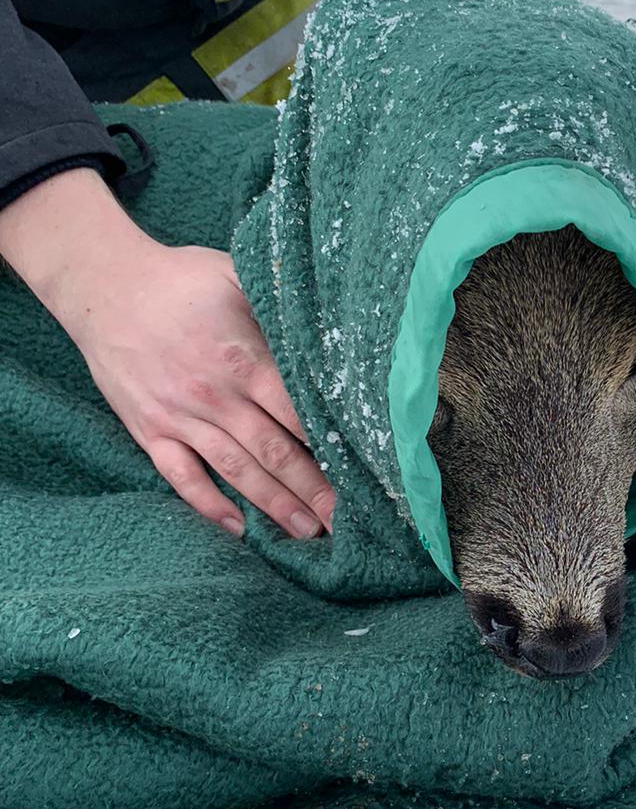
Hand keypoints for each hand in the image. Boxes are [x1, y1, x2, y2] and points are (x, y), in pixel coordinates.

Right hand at [0, 168, 334, 538]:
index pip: (297, 413)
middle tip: (345, 520)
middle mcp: (214, 396)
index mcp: (242, 360)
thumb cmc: (179, 279)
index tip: (359, 469)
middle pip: (273, 451)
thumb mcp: (237, 277)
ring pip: (235, 471)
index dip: (330, 444)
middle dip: (312, 489)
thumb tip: (329, 326)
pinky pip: (181, 476)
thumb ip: (279, 309)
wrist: (103, 286)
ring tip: (306, 532)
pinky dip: (207, 504)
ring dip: (273, 504)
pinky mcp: (149, 430)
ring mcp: (179, 417)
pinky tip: (237, 529)